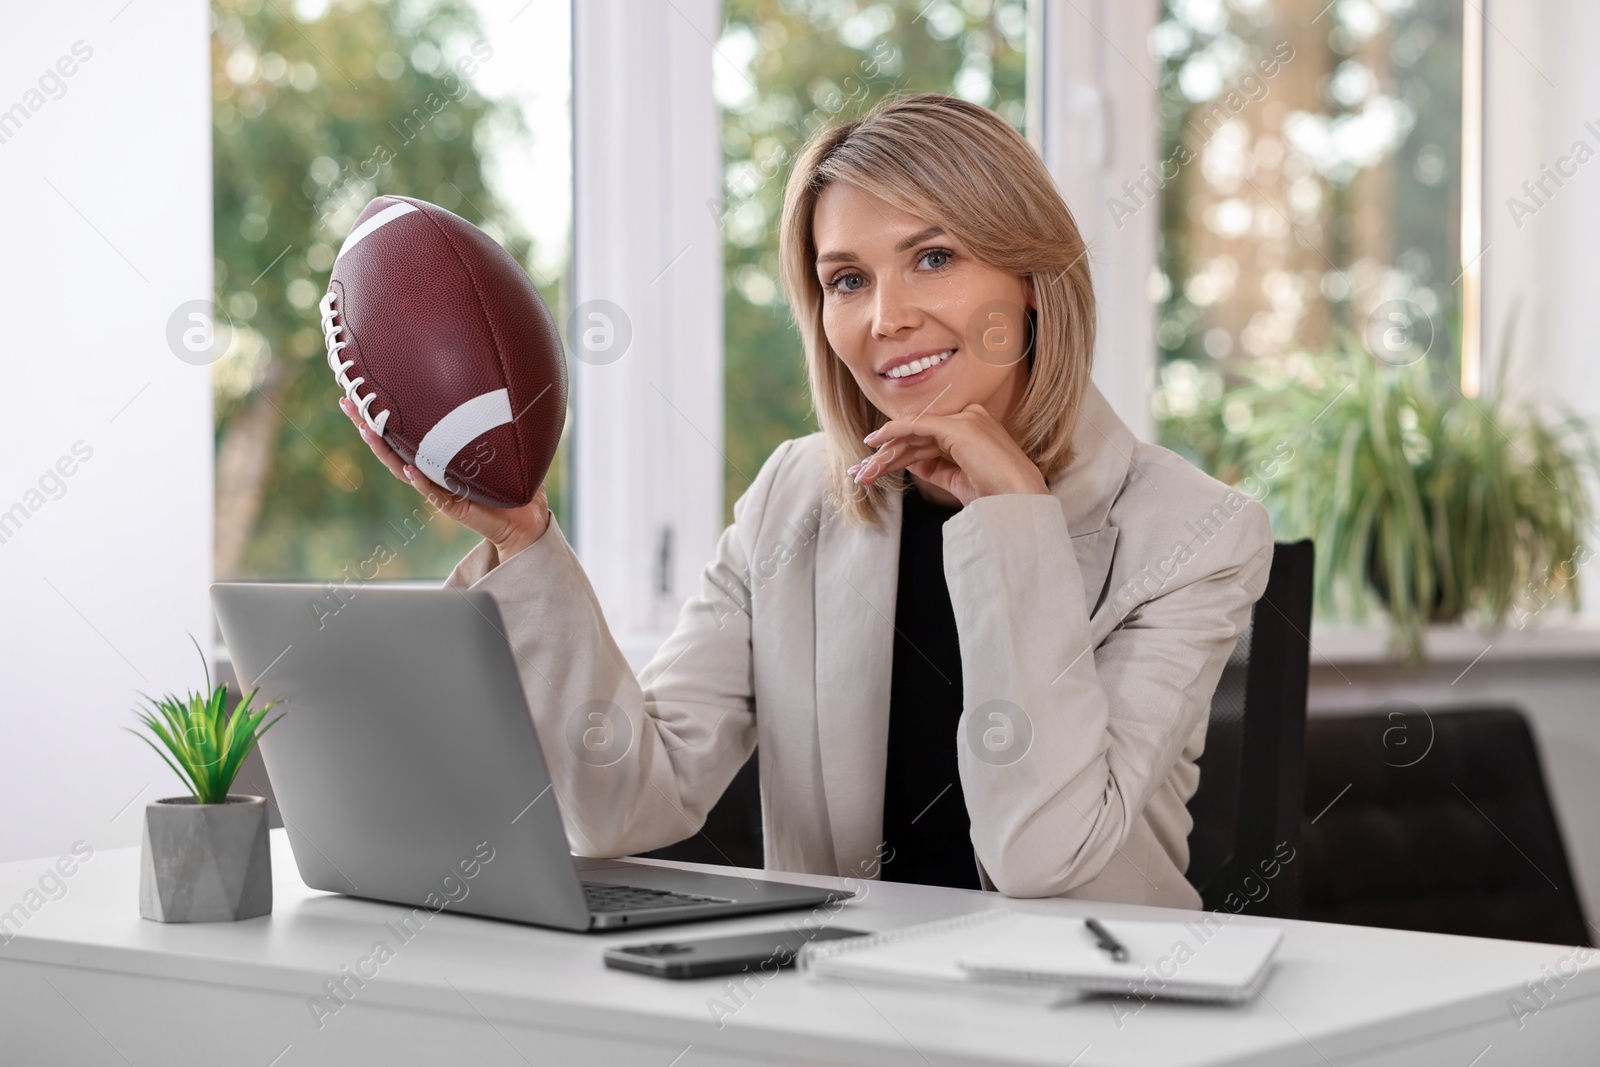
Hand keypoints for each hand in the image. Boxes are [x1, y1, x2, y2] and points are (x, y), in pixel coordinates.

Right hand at [339, 397, 550, 561]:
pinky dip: (421, 482)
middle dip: (366, 425)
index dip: (380, 414)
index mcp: (435, 455)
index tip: (360, 389)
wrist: (525, 517)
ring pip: (402, 470)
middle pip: (390, 447)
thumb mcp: (500, 442)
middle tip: (347, 400)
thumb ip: (493, 416)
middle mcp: (430, 471)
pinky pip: (434, 494)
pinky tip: (410, 470)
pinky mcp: (454, 507)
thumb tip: (499, 377)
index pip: (402, 432)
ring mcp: (438, 489)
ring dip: (383, 451)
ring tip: (366, 430)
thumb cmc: (511, 478)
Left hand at [845, 403, 1049, 506]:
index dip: (898, 454)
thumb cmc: (995, 497)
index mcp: (973, 430)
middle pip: (918, 437)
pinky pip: (918, 425)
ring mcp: (966, 419)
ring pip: (914, 434)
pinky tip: (875, 443)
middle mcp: (970, 418)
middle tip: (861, 472)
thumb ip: (934, 465)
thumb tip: (906, 461)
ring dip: (885, 454)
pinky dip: (894, 432)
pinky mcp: (958, 426)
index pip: (927, 440)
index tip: (874, 469)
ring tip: (863, 472)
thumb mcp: (956, 478)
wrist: (1017, 505)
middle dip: (886, 456)